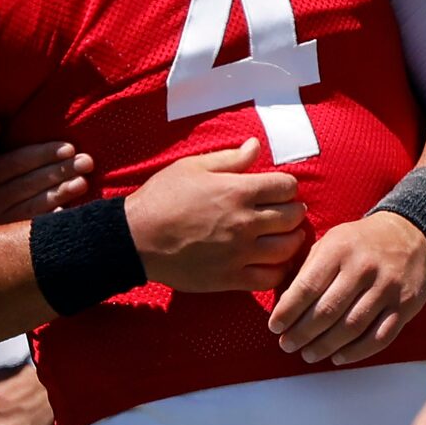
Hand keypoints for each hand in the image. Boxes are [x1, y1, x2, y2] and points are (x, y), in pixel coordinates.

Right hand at [0, 120, 92, 224]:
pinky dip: (52, 220)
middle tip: (87, 161)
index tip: (70, 148)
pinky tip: (71, 212)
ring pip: (33, 206)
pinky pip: (33, 228)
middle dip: (60, 171)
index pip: (15, 163)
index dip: (43, 154)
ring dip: (61, 193)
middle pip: (29, 183)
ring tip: (83, 182)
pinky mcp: (8, 240)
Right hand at [124, 138, 308, 292]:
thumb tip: (256, 146)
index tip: (277, 190)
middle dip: (293, 211)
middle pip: (293, 217)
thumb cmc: (161, 198)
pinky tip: (270, 261)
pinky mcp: (229, 278)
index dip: (286, 187)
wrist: (132, 239)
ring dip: (290, 240)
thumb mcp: (192, 167)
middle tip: (284, 212)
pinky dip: (277, 270)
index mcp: (237, 192)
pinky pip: (269, 278)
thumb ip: (230, 158)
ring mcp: (238, 253)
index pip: (288, 187)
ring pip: (287, 248)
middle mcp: (244, 223)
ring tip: (282, 235)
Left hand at [268, 211, 425, 366]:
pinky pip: (380, 337)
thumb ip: (307, 271)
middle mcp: (365, 268)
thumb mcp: (330, 243)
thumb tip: (284, 307)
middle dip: (302, 334)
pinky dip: (357, 352)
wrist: (410, 234)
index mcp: (340, 250)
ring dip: (325, 346)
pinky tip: (339, 356)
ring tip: (309, 354)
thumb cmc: (360, 243)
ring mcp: (388, 288)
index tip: (275, 327)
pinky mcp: (406, 305)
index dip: (287, 312)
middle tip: (288, 344)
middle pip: (327, 312)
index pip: (307, 288)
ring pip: (352, 327)